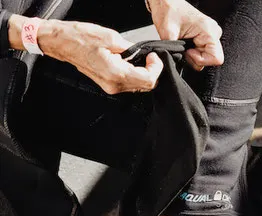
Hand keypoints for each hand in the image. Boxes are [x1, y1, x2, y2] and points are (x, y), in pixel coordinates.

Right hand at [9, 15, 162, 94]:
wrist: (61, 43)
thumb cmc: (80, 38)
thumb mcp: (112, 38)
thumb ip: (132, 49)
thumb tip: (144, 54)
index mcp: (116, 73)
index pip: (148, 80)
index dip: (156, 68)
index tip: (153, 57)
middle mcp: (113, 85)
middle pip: (145, 86)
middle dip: (151, 71)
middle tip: (148, 57)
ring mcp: (110, 87)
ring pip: (138, 86)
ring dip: (143, 73)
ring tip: (137, 58)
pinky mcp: (107, 85)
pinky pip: (128, 84)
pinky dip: (134, 74)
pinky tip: (129, 63)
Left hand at [148, 0, 223, 70]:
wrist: (166, 2)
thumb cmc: (168, 11)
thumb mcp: (168, 33)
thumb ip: (174, 52)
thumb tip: (176, 63)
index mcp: (209, 31)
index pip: (216, 59)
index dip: (200, 60)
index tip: (187, 52)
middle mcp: (214, 33)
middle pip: (212, 60)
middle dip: (196, 59)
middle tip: (183, 48)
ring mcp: (212, 35)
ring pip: (207, 57)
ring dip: (194, 55)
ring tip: (183, 43)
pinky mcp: (207, 36)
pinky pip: (204, 52)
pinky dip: (194, 52)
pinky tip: (186, 43)